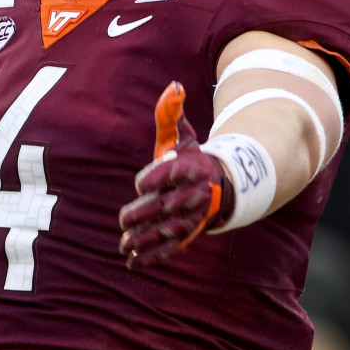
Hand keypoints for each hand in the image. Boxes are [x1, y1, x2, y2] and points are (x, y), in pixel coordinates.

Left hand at [119, 81, 232, 268]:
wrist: (225, 185)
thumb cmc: (194, 159)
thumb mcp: (184, 135)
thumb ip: (171, 113)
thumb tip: (173, 86)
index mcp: (192, 168)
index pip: (172, 173)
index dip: (155, 178)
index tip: (140, 183)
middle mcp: (193, 194)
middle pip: (167, 205)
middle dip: (144, 214)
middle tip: (124, 219)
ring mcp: (192, 217)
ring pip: (167, 230)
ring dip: (145, 240)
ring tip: (124, 245)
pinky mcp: (188, 234)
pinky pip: (170, 248)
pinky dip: (152, 257)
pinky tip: (133, 263)